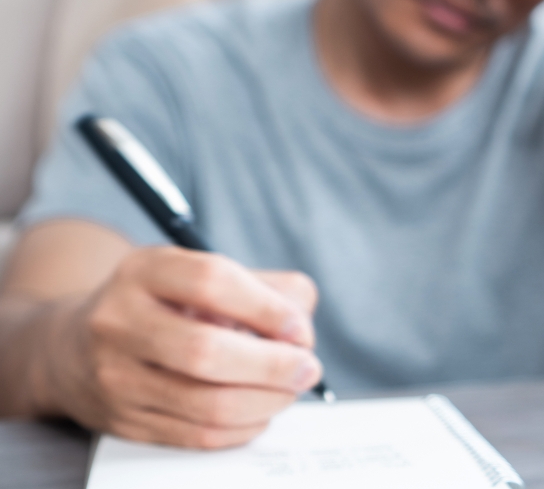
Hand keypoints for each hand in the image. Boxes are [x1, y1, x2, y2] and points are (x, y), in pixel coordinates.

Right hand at [40, 248, 321, 448]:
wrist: (74, 347)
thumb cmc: (164, 307)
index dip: (267, 309)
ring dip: (266, 401)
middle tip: (307, 368)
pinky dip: (243, 427)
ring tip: (289, 391)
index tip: (300, 329)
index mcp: (145, 270)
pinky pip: (196, 435)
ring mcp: (114, 375)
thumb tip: (301, 324)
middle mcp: (119, 320)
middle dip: (273, 366)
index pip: (212, 282)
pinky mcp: (121, 420)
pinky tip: (260, 412)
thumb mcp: (203, 275)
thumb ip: (265, 288)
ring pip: (206, 403)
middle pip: (207, 351)